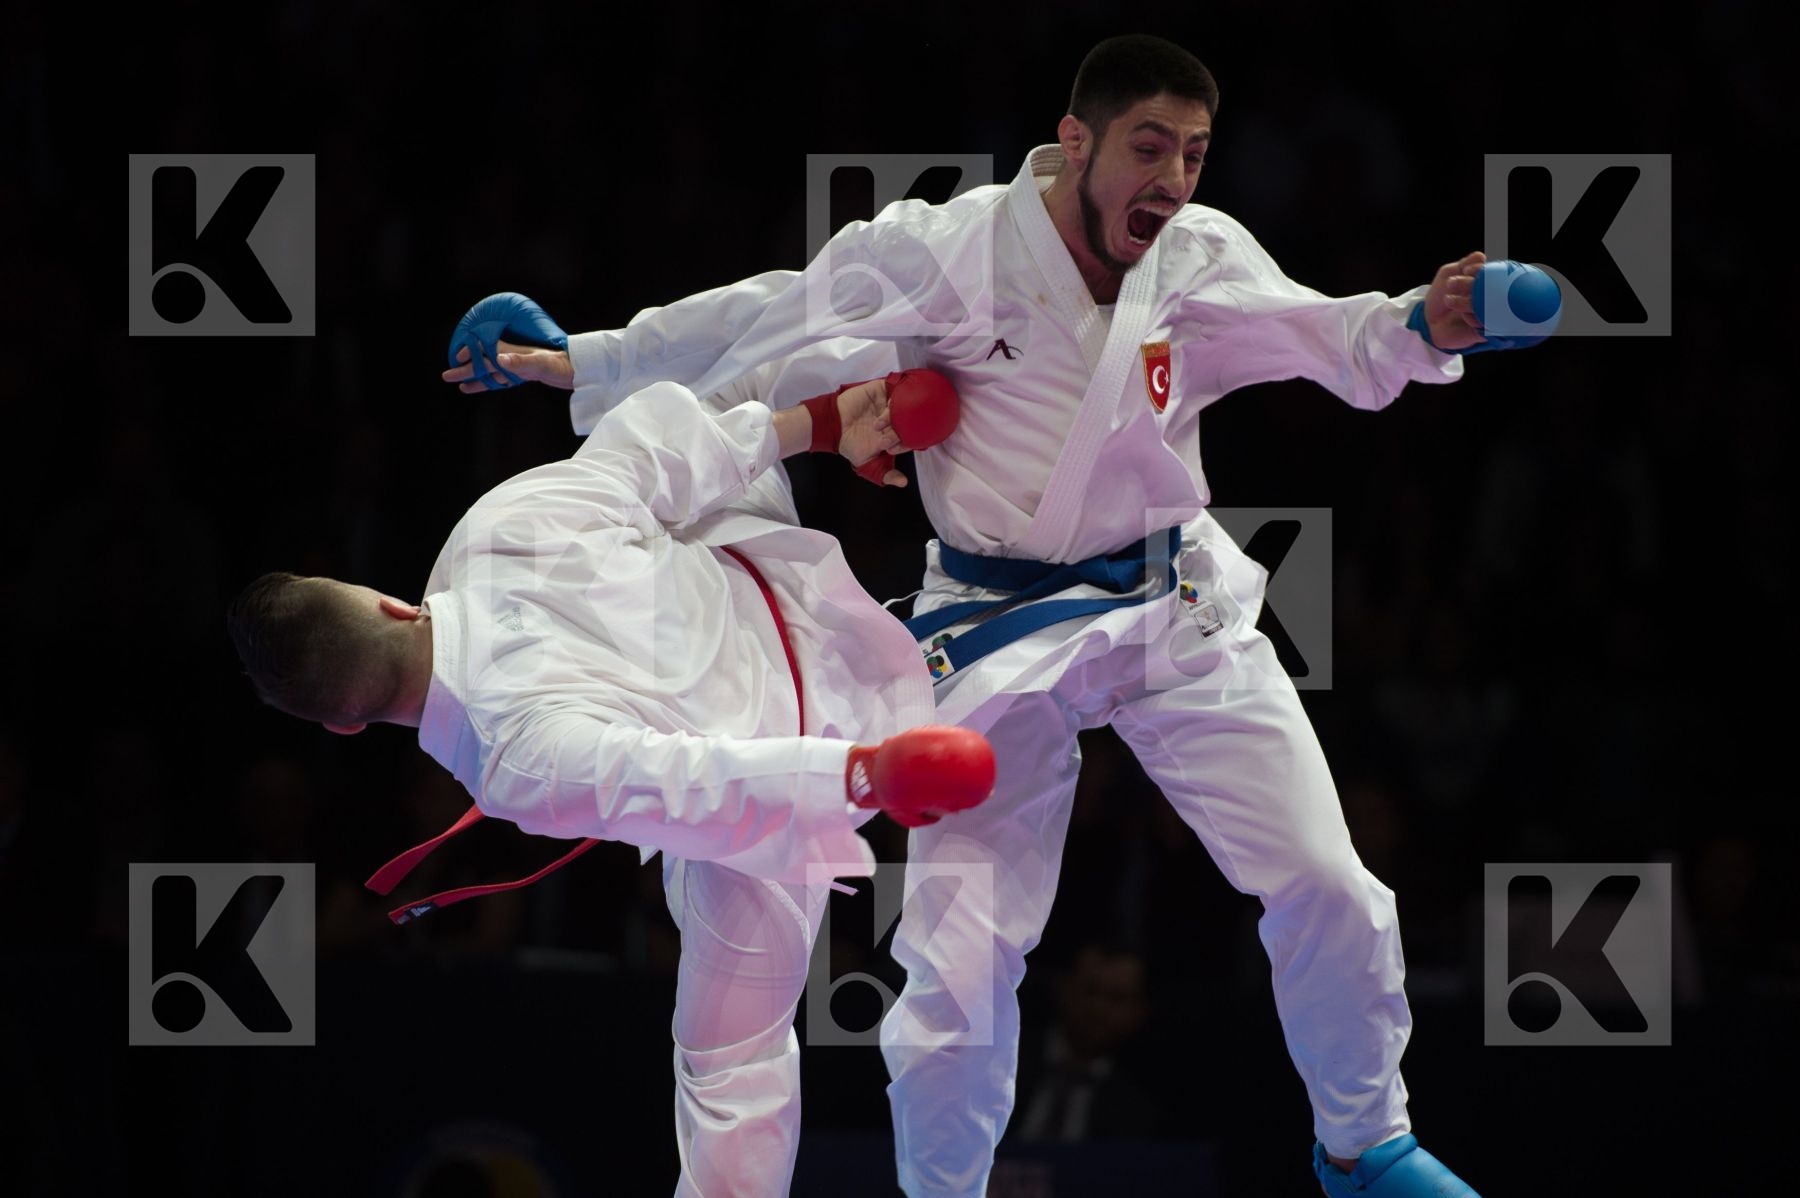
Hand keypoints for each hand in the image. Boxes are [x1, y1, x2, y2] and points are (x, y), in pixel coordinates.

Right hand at [442, 341, 573, 392]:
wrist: (581, 368)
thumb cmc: (564, 364)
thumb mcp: (543, 363)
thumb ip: (521, 361)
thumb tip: (500, 358)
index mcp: (514, 351)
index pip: (487, 351)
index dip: (472, 354)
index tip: (457, 359)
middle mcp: (514, 357)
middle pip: (485, 362)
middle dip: (466, 368)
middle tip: (446, 375)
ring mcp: (518, 366)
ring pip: (490, 372)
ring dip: (475, 377)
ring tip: (458, 384)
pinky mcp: (524, 375)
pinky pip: (501, 379)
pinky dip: (488, 383)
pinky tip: (478, 387)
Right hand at [833, 378, 908, 486]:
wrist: (833, 427)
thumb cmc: (851, 444)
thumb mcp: (869, 465)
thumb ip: (886, 474)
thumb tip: (903, 482)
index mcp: (895, 434)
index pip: (912, 437)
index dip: (906, 444)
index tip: (890, 449)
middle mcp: (895, 419)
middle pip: (910, 422)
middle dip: (899, 432)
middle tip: (884, 440)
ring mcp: (888, 403)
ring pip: (904, 406)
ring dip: (895, 417)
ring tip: (878, 427)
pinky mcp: (880, 390)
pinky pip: (895, 389)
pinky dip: (893, 401)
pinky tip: (883, 413)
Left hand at [1422, 250, 1487, 351]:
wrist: (1428, 321)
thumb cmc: (1440, 296)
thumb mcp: (1448, 274)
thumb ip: (1464, 264)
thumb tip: (1482, 256)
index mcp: (1486, 281)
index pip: (1495, 272)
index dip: (1482, 271)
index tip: (1466, 271)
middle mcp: (1491, 297)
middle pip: (1494, 288)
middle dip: (1473, 284)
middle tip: (1452, 283)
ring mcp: (1490, 314)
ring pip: (1490, 306)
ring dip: (1470, 301)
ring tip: (1448, 300)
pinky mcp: (1486, 330)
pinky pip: (1487, 323)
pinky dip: (1473, 317)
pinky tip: (1461, 316)